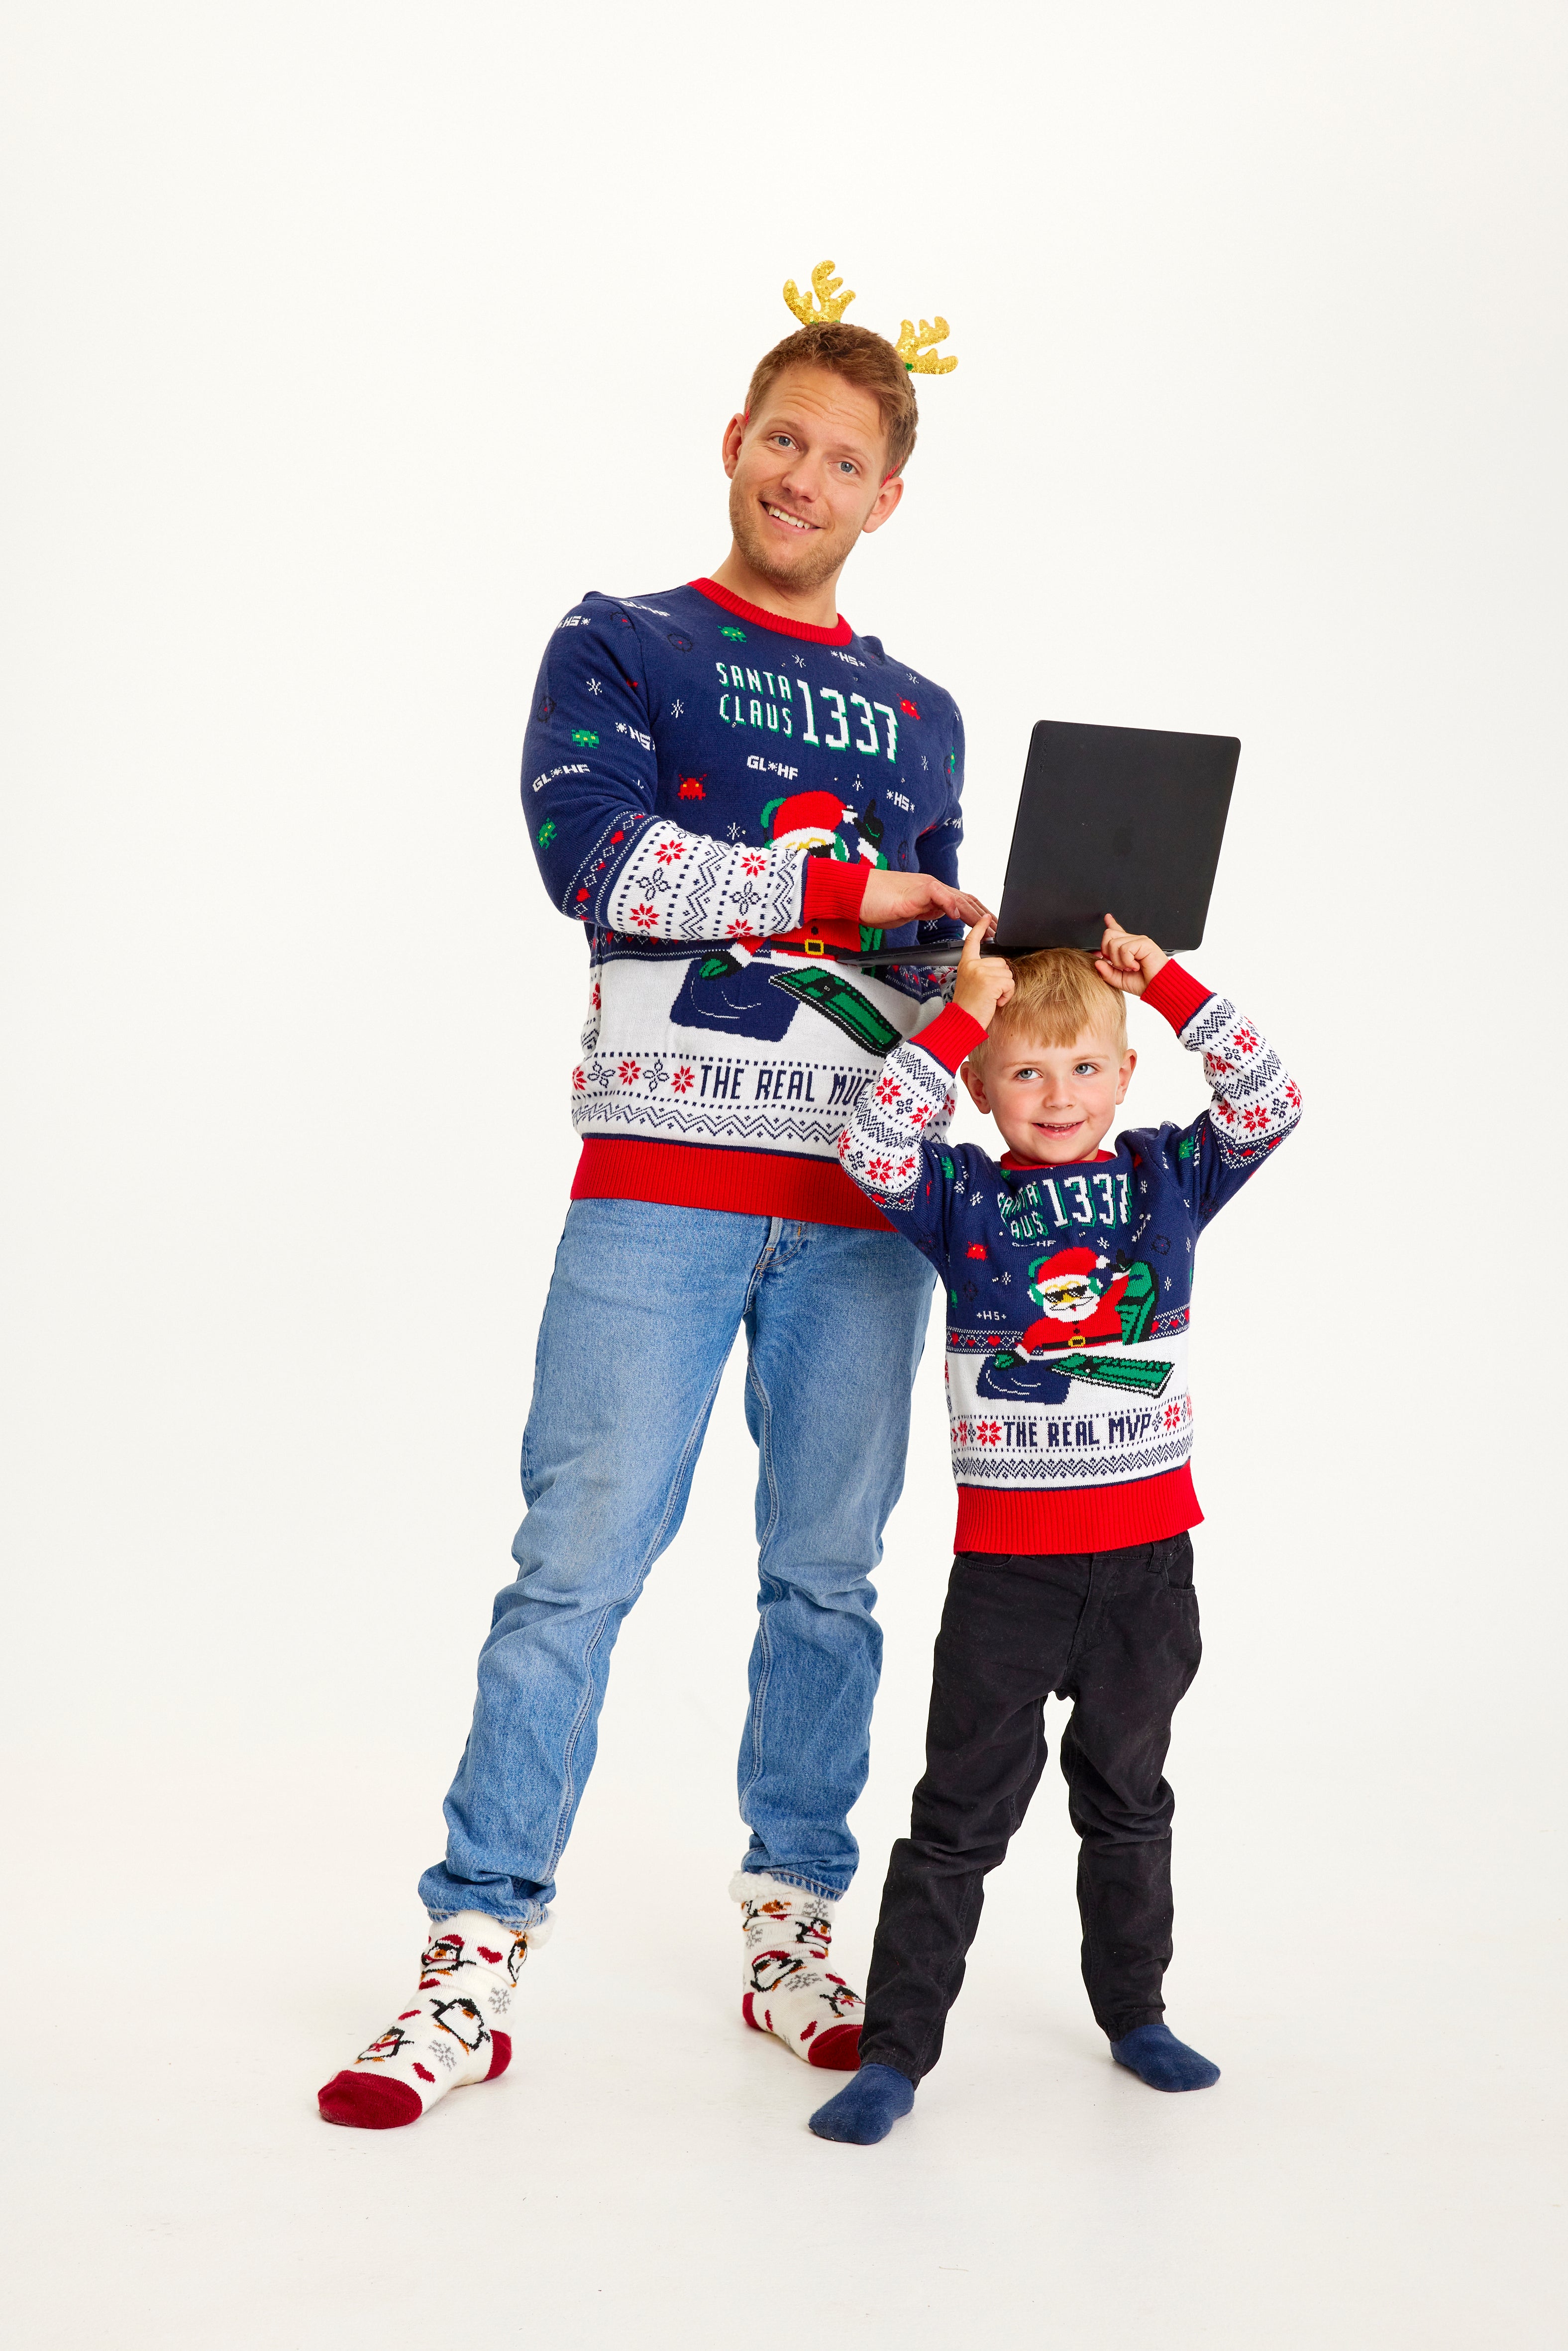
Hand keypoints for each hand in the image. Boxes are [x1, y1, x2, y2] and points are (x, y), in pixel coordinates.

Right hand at [858, 868, 993, 932]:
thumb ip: (927, 910)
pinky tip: (959, 917)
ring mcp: (925, 887)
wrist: (856, 893)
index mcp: (933, 892)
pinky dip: (950, 905)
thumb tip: (944, 913)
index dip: (980, 915)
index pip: (964, 902)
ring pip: (958, 899)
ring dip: (975, 915)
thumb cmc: (876, 902)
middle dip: (985, 917)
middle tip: (998, 931)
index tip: (991, 928)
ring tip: (987, 929)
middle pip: (967, 900)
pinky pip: (938, 895)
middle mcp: (933, 887)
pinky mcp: (915, 891)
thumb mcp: (909, 910)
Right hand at [952, 920, 1013, 1027]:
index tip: (985, 917)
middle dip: (1001, 978)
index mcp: (966, 964)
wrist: (962, 1022)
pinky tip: (995, 1001)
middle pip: (1001, 961)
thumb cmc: (967, 1006)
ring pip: (1008, 973)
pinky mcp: (991, 981)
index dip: (980, 928)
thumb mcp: (970, 983)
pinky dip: (1007, 994)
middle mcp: (973, 965)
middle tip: (988, 992)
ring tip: (991, 998)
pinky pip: (1010, 983)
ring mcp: (982, 972)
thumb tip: (999, 967)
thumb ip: (981, 971)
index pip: (972, 941)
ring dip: (1005, 988)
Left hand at [1094, 912, 1167, 996]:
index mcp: (1128, 948)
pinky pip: (1124, 949)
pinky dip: (1127, 961)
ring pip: (1114, 943)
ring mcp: (1139, 940)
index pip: (1117, 931)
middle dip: (1108, 952)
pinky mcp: (1144, 943)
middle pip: (1109, 934)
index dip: (1111, 924)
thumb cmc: (1144, 983)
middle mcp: (1133, 941)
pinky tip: (1135, 966)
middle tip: (1119, 965)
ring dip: (1119, 961)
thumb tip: (1097, 962)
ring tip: (1130, 968)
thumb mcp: (1119, 980)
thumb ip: (1106, 972)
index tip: (1107, 918)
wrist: (1159, 987)